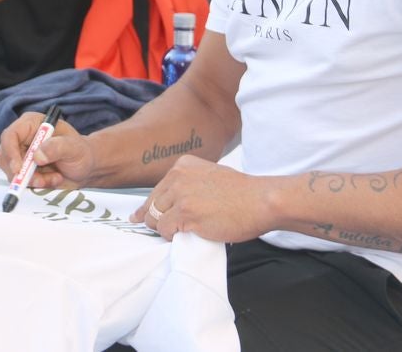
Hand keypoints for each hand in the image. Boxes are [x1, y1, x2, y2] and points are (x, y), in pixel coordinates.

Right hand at [0, 112, 92, 189]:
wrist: (85, 168)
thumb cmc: (81, 152)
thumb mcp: (74, 148)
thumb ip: (57, 148)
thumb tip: (37, 156)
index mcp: (31, 124)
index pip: (10, 136)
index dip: (10, 152)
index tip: (19, 169)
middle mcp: (22, 138)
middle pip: (5, 156)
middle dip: (21, 172)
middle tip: (40, 180)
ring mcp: (21, 155)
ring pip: (12, 172)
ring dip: (33, 180)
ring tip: (54, 177)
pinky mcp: (23, 171)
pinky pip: (20, 182)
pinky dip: (36, 185)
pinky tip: (52, 179)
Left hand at [131, 155, 274, 242]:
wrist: (261, 200)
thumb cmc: (242, 193)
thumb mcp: (210, 175)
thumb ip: (189, 184)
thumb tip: (173, 202)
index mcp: (183, 165)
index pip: (157, 189)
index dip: (150, 205)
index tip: (141, 215)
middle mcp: (178, 177)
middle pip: (152, 203)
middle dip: (152, 218)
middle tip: (153, 229)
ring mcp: (181, 195)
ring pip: (155, 217)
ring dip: (162, 228)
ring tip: (174, 234)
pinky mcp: (186, 214)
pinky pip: (165, 229)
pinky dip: (170, 236)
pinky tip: (181, 237)